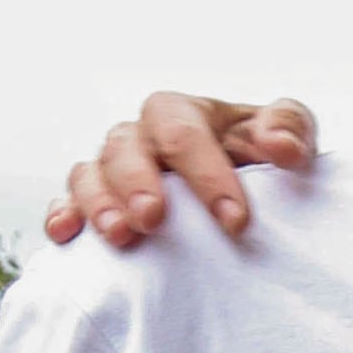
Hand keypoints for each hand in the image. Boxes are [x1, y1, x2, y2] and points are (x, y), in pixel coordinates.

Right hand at [47, 95, 314, 247]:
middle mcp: (141, 136)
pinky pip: (67, 200)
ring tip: (121, 237)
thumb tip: (282, 146)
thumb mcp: (287, 136)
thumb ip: (289, 128)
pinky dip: (62, 214)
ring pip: (90, 174)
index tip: (236, 221)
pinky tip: (65, 234)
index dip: (207, 174)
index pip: (184, 131)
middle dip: (139, 184)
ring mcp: (113, 168)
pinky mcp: (95, 199)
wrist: (244, 184)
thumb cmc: (263, 157)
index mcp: (184, 115)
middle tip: (154, 220)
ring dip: (100, 204)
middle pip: (125, 148)